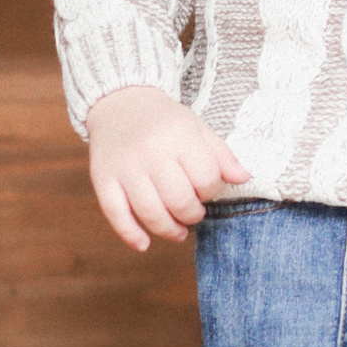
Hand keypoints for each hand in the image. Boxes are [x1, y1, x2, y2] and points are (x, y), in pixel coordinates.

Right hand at [87, 85, 247, 252]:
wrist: (119, 103)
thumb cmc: (164, 121)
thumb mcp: (197, 128)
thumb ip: (221, 155)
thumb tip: (243, 179)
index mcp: (179, 136)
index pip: (206, 179)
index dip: (211, 191)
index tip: (205, 190)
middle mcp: (150, 151)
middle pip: (179, 200)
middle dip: (192, 214)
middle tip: (193, 212)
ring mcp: (124, 167)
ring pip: (149, 212)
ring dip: (168, 230)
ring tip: (178, 231)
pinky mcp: (102, 178)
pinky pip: (115, 214)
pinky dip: (130, 234)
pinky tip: (144, 244)